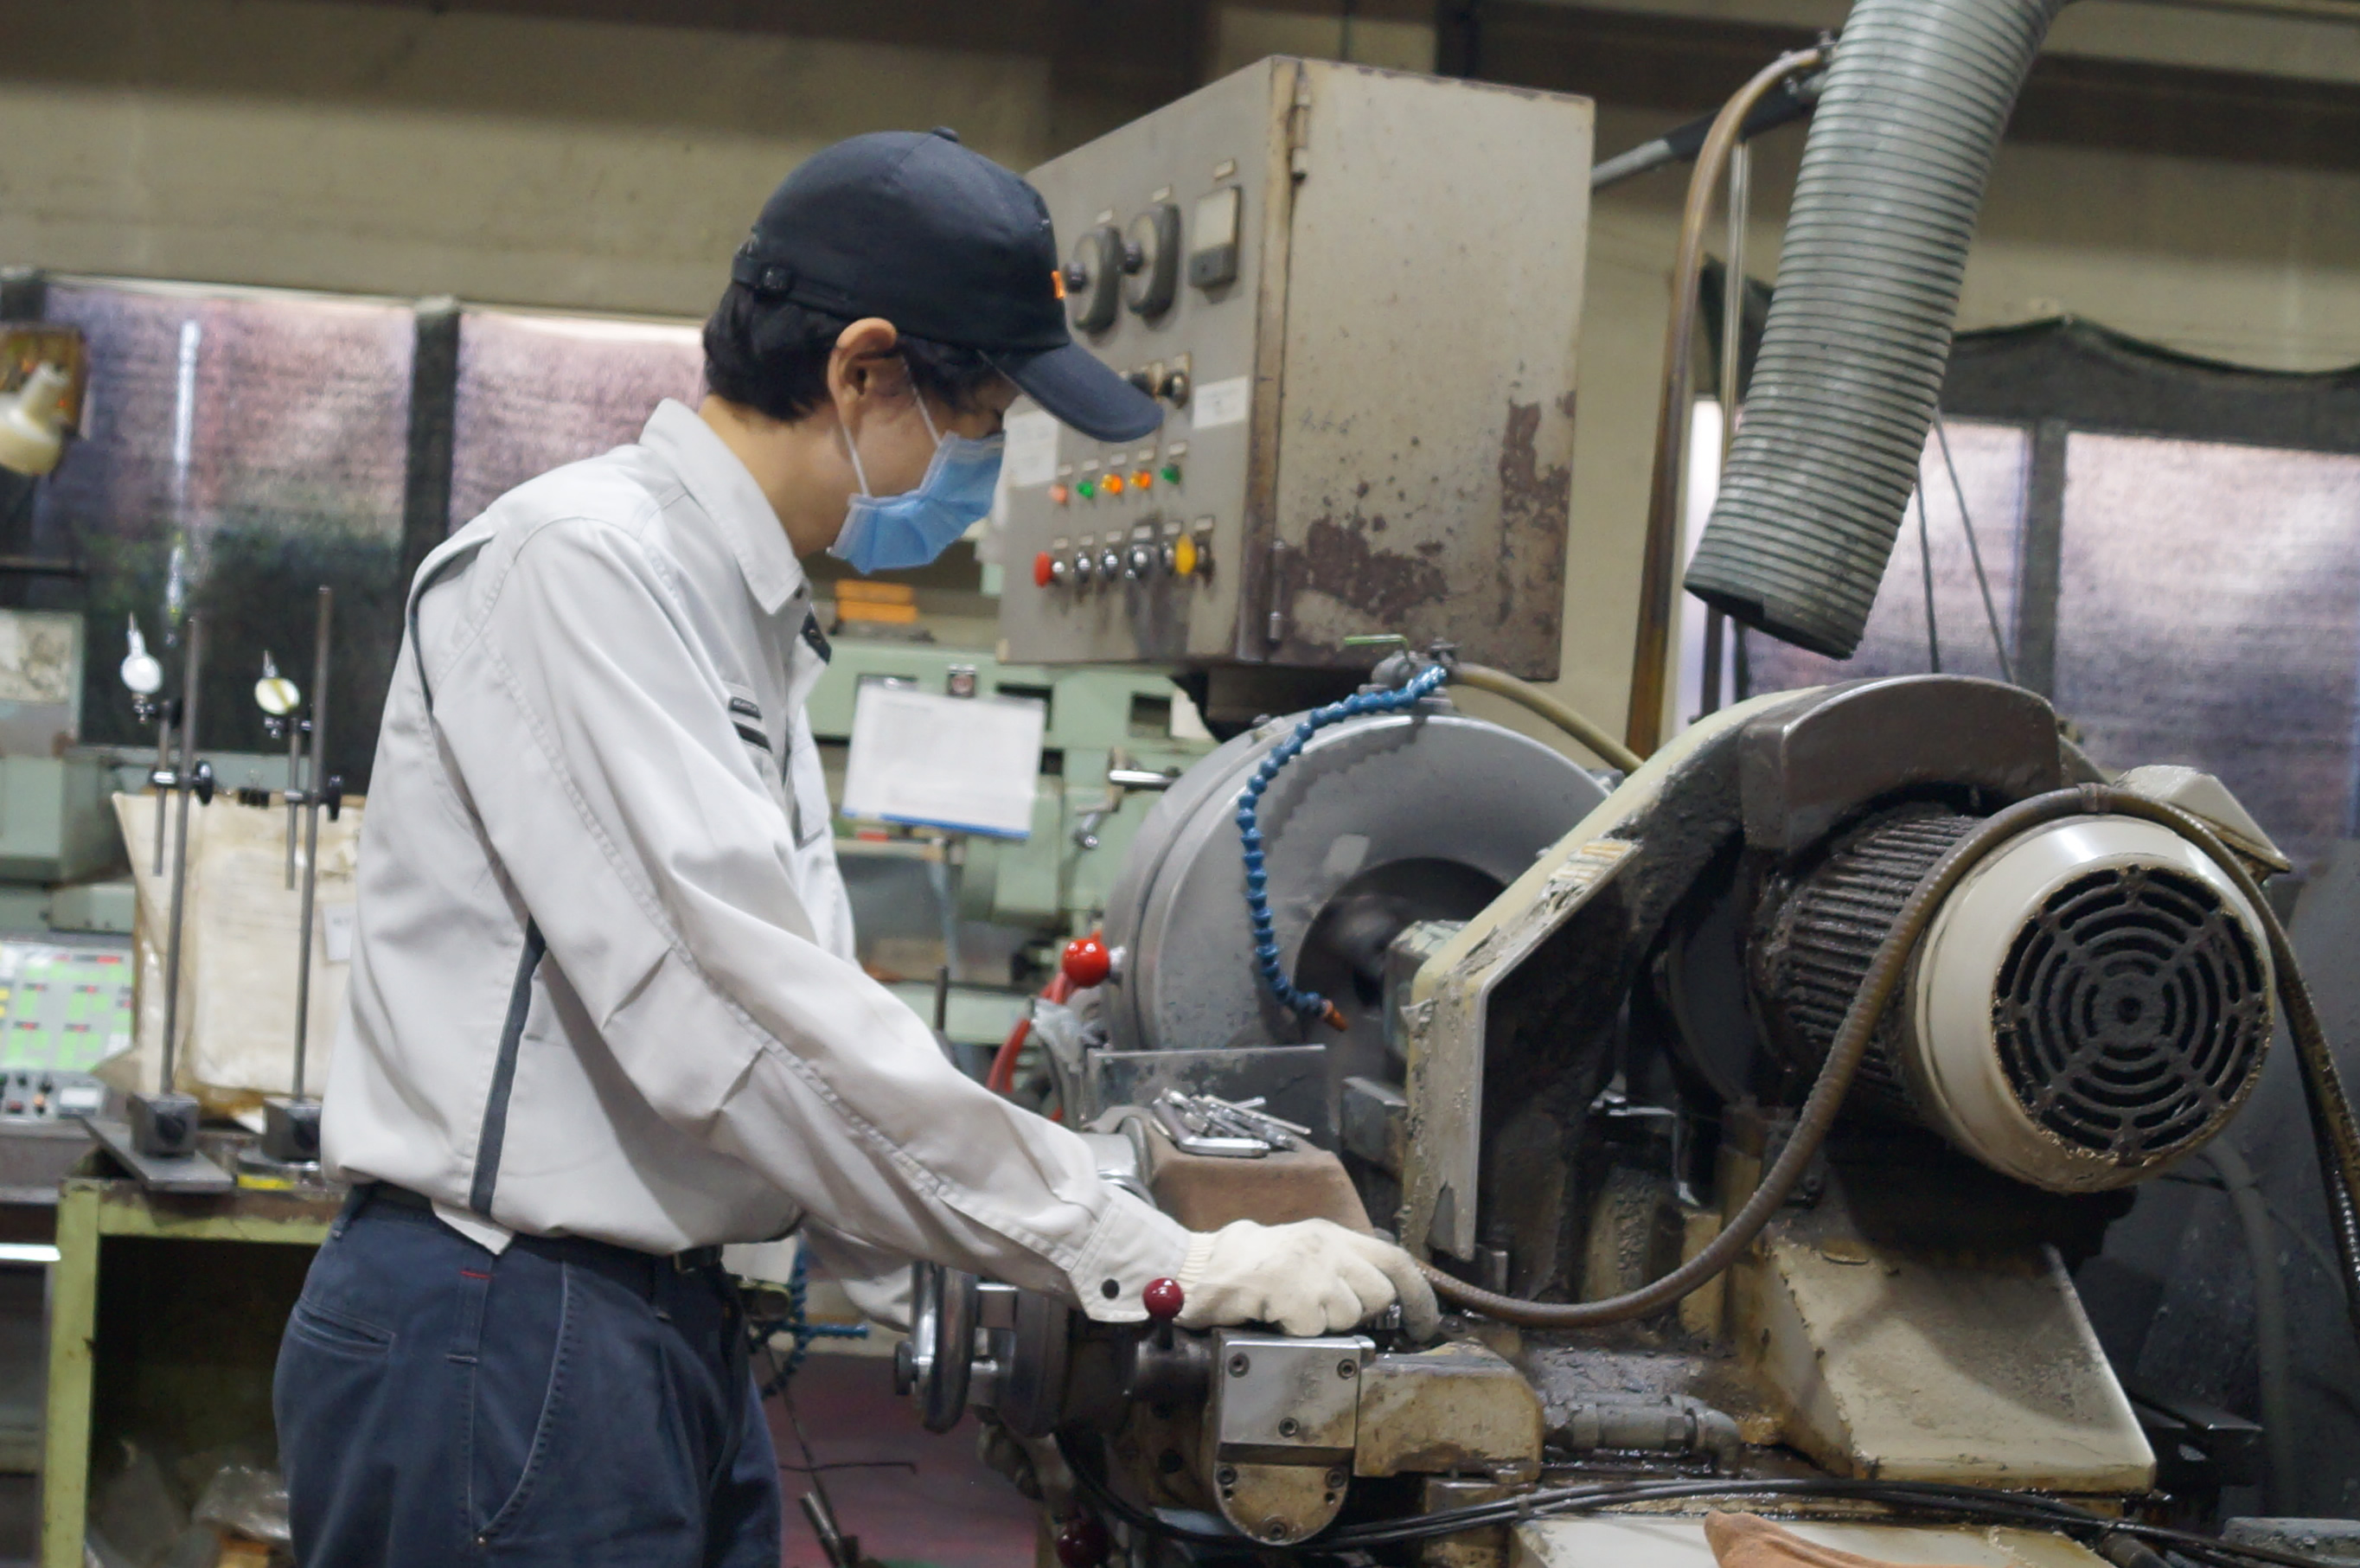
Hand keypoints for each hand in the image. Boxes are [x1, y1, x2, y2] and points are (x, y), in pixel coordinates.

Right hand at [1172, 1219, 1439, 1338]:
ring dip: (1320, 1323)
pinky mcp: (1289, 1289)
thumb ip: (1341, 1266)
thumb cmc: (1249, 1263)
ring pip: (1345, 1314)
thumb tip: (1386, 1294)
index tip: (1425, 1326)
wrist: (1199, 1266)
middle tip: (1319, 1310)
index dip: (1419, 1296)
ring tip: (1289, 1310)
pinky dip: (1293, 1330)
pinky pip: (1312, 1327)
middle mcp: (1327, 1246)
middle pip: (1377, 1294)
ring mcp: (1310, 1267)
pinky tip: (1273, 1317)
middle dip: (1354, 1312)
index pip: (1396, 1261)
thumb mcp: (1304, 1251)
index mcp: (1333, 1236)